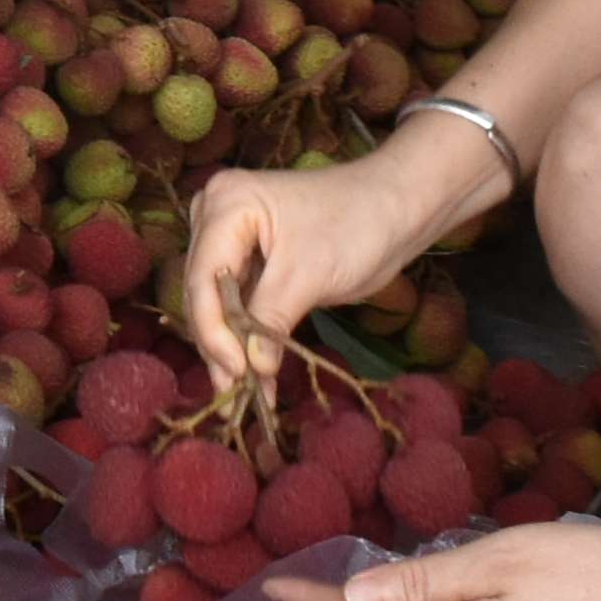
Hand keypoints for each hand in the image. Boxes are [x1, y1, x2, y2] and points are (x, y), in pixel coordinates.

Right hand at [177, 154, 468, 402]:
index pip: (203, 278)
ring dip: (232, 347)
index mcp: (224, 205)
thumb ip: (270, 320)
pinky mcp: (250, 258)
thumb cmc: (355, 226)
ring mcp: (232, 237)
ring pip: (218, 303)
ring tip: (244, 394)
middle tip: (233, 394)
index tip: (236, 373)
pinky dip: (248, 337)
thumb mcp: (309, 274)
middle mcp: (215, 216)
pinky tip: (257, 373)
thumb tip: (251, 370)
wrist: (397, 208)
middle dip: (221, 344)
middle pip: (204, 292)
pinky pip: (239, 302)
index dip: (214, 331)